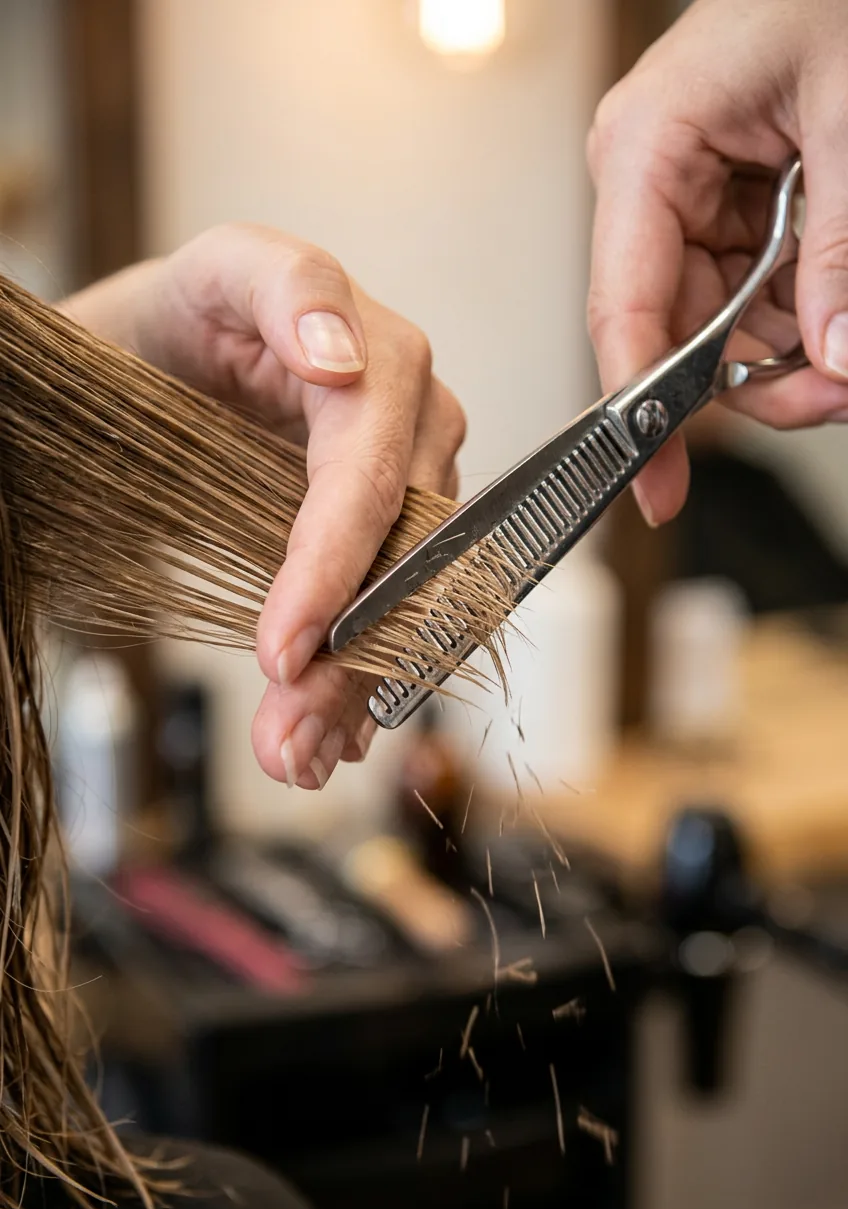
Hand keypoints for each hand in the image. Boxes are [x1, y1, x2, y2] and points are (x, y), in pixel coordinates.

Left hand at [62, 227, 464, 788]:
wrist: (186, 354)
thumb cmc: (192, 319)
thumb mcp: (220, 275)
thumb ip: (284, 291)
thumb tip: (338, 355)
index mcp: (377, 354)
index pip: (368, 472)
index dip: (332, 565)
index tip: (282, 650)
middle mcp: (414, 419)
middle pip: (402, 553)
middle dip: (349, 656)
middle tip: (287, 736)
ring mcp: (415, 475)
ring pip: (412, 597)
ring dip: (358, 687)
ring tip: (298, 754)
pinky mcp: (402, 521)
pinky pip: (405, 607)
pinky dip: (368, 680)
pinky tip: (334, 734)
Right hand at [587, 0, 847, 526]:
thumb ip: (840, 248)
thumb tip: (837, 354)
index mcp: (645, 150)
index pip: (625, 308)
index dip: (640, 409)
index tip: (654, 490)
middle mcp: (651, 184)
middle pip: (676, 332)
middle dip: (756, 380)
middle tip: (832, 396)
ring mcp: (688, 198)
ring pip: (719, 325)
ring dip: (788, 355)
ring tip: (847, 354)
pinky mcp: (729, 205)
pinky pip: (752, 293)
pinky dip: (800, 317)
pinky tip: (834, 313)